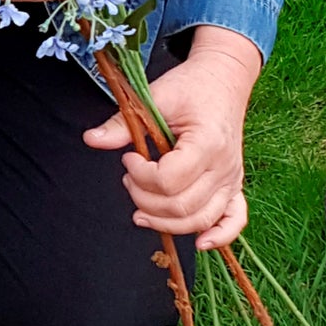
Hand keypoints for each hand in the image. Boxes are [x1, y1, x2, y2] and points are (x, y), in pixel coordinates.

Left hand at [82, 27, 260, 248]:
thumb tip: (91, 139)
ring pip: (200, 219)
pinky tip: (199, 244)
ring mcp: (232, 179)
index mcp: (207, 143)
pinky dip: (220, 236)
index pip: (169, 181)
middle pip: (182, 206)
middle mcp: (225, 167)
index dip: (140, 176)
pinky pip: (234, 219)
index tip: (128, 157)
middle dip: (145, 198)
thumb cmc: (190, 88)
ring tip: (141, 206)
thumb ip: (123, 123)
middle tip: (130, 177)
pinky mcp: (234, 185)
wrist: (223, 81)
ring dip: (165, 221)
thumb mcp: (156, 97)